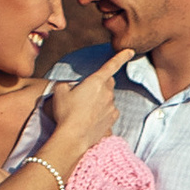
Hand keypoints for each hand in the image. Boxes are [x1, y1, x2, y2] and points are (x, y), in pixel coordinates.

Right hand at [42, 52, 122, 173]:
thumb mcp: (59, 91)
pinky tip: (91, 119)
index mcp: (96, 81)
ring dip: (100, 100)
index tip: (130, 51)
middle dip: (101, 84)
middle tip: (86, 93)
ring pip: (108, 98)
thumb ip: (67, 84)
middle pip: (108, 82)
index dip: (121, 57)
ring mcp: (111, 107)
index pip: (111, 65)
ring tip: (84, 110)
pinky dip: (103, 113)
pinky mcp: (112, 120)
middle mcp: (107, 93)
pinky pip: (109, 112)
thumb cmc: (65, 113)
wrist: (73, 138)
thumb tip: (73, 87)